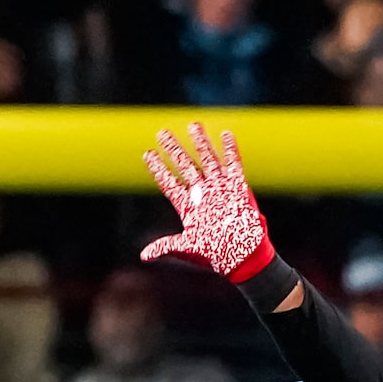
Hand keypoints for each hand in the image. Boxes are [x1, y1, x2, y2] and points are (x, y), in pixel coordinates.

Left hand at [141, 123, 276, 283]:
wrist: (240, 256)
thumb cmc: (213, 255)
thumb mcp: (186, 249)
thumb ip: (165, 246)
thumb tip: (143, 256)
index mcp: (188, 207)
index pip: (169, 183)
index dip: (158, 169)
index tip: (147, 154)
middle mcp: (202, 194)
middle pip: (185, 166)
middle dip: (174, 149)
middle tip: (162, 133)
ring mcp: (219, 189)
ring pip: (208, 160)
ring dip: (200, 143)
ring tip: (192, 125)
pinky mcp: (238, 188)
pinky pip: (234, 165)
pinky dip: (230, 150)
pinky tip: (225, 135)